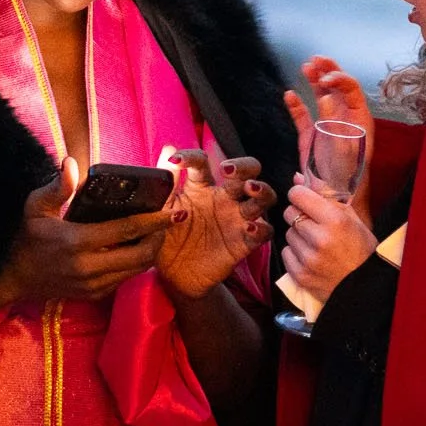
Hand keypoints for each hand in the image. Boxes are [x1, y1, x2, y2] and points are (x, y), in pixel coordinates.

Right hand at [0, 158, 176, 314]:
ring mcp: (93, 285)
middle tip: (167, 222)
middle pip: (141, 255)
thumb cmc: (25, 237)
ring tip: (156, 233)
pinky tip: (137, 249)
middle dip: (159, 238)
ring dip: (151, 252)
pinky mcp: (94, 295)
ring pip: (137, 270)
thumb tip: (71, 162)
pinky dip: (136, 264)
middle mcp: (89, 267)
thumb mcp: (35, 207)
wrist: (12, 278)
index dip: (154, 221)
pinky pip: (125, 279)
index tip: (173, 211)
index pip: (127, 230)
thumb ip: (58, 187)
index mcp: (78, 242)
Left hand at [155, 151, 276, 299]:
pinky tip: (248, 227)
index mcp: (201, 187)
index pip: (202, 163)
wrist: (174, 276)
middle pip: (247, 172)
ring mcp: (237, 219)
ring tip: (250, 190)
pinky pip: (264, 231)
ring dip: (262, 190)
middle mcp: (224, 198)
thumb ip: (166, 182)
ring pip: (263, 198)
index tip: (176, 161)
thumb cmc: (167, 238)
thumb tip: (168, 149)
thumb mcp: (162, 209)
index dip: (191, 157)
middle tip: (230, 170)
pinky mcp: (244, 242)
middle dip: (245, 166)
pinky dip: (261, 228)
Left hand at [281, 178, 378, 306]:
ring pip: (287, 233)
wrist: (365, 287)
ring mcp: (308, 259)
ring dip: (298, 235)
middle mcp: (319, 239)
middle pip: (289, 213)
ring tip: (316, 243)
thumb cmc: (362, 249)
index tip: (306, 200)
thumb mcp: (352, 218)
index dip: (300, 195)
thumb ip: (325, 195)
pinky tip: (311, 257)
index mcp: (335, 220)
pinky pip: (286, 253)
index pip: (298, 195)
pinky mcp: (300, 275)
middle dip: (299, 215)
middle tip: (314, 224)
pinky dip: (295, 253)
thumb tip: (297, 177)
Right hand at [284, 55, 373, 220]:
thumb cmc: (344, 178)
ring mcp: (326, 126)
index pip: (351, 90)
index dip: (339, 79)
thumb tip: (325, 97)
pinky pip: (302, 116)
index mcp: (359, 120)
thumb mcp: (341, 148)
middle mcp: (344, 119)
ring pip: (320, 96)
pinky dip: (296, 105)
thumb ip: (334, 122)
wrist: (332, 200)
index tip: (325, 79)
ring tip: (306, 67)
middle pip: (337, 87)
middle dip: (327, 71)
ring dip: (313, 81)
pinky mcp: (310, 137)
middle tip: (316, 61)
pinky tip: (289, 94)